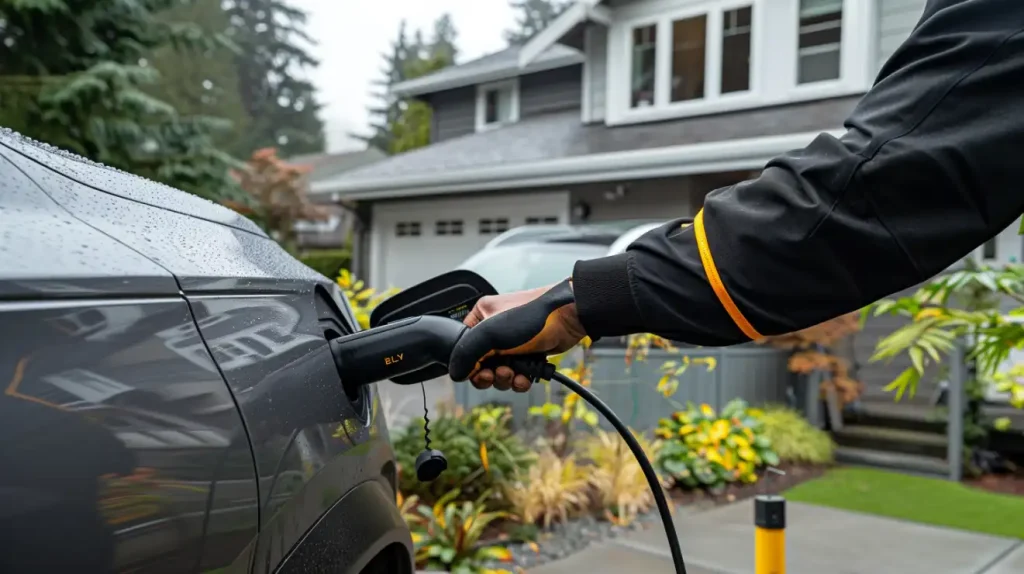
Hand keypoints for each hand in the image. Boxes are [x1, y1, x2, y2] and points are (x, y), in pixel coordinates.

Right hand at [452, 281, 585, 391]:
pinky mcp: (529, 353)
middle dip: (489, 375)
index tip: (479, 372)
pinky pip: (517, 374)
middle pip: (481, 364)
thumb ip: (467, 354)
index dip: (470, 365)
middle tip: (498, 374)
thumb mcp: (490, 334)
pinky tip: (525, 378)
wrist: (569, 316)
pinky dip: (520, 380)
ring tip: (514, 375)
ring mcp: (512, 342)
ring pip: (499, 372)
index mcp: (480, 317)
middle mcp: (494, 329)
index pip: (463, 347)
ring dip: (505, 380)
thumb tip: (457, 374)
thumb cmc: (531, 316)